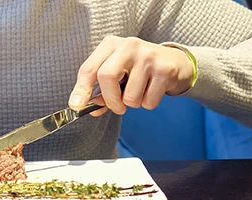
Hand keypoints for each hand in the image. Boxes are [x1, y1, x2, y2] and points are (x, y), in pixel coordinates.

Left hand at [68, 35, 194, 115]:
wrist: (174, 62)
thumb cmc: (139, 68)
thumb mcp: (117, 72)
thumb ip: (102, 90)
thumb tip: (89, 108)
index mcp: (111, 44)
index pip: (89, 68)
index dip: (81, 89)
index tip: (76, 105)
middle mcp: (128, 45)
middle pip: (107, 77)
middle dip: (110, 100)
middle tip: (118, 107)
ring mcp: (148, 56)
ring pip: (129, 96)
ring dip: (133, 104)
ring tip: (140, 91)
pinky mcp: (165, 69)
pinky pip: (148, 101)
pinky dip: (148, 103)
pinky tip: (153, 90)